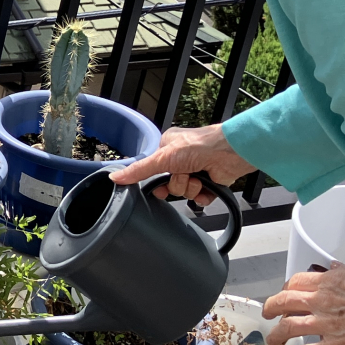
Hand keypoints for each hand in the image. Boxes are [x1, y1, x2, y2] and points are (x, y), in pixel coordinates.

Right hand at [109, 124, 251, 206]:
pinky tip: (207, 186)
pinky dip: (203, 195)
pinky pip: (200, 198)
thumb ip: (139, 170)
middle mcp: (182, 159)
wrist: (229, 153)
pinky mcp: (210, 182)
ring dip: (190, 187)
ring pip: (183, 191)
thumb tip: (115, 177)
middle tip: (183, 176)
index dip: (155, 181)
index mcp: (168, 147)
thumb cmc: (199, 145)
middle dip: (176, 184)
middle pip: (168, 184)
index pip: (153, 170)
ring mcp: (196, 170)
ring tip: (198, 176)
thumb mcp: (162, 158)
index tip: (157, 186)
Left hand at [263, 264, 344, 344]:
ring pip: (287, 327)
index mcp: (330, 282)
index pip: (297, 282)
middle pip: (284, 301)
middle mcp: (321, 300)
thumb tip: (337, 266)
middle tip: (269, 314)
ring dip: (276, 335)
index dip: (287, 289)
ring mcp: (325, 323)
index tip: (287, 294)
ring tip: (272, 340)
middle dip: (272, 308)